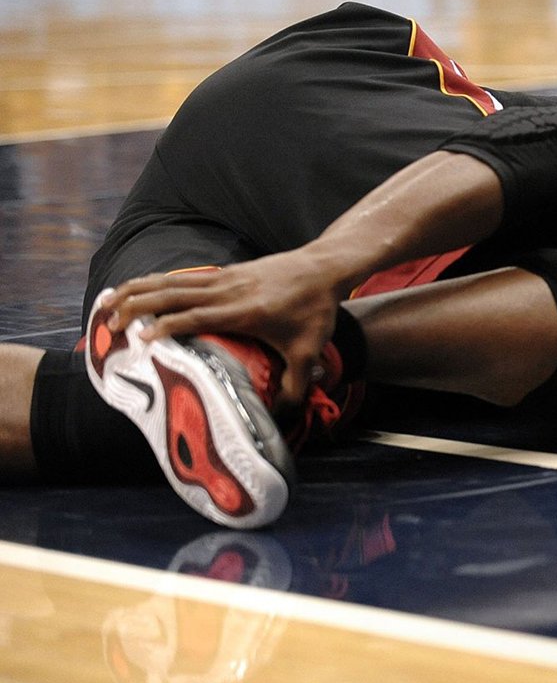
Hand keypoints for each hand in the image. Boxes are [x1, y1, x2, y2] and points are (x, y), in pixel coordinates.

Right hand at [100, 249, 347, 407]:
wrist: (323, 268)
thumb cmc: (317, 310)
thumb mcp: (310, 352)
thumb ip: (296, 384)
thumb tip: (283, 414)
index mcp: (245, 312)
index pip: (198, 316)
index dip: (168, 325)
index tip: (140, 337)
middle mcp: (229, 292)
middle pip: (175, 295)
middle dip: (139, 305)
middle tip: (109, 319)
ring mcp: (226, 279)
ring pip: (175, 282)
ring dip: (140, 288)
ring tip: (110, 298)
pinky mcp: (228, 272)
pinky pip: (186, 277)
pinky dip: (159, 281)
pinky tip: (141, 286)